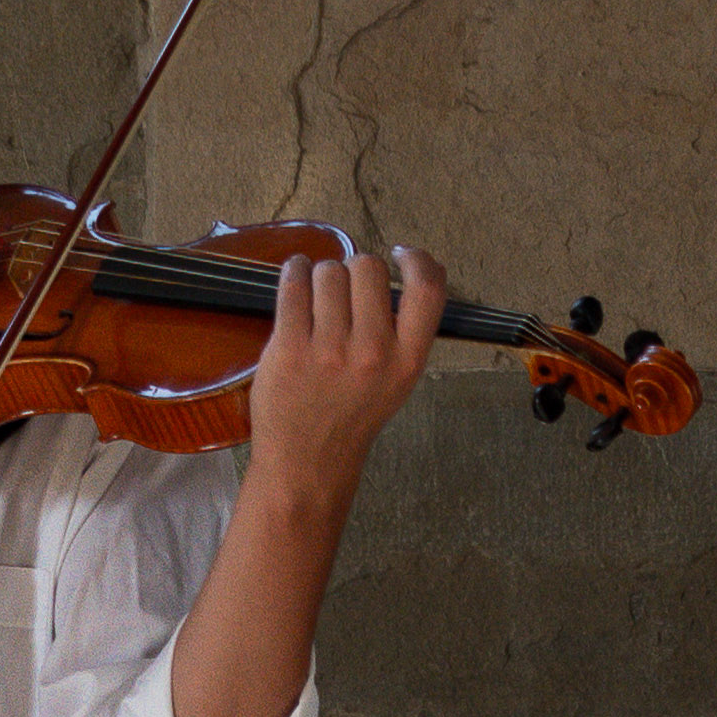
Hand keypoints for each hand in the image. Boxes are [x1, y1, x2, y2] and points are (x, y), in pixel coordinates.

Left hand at [242, 232, 445, 502]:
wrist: (307, 462)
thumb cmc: (351, 415)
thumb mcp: (397, 380)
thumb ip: (406, 329)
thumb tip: (415, 266)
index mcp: (406, 361)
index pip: (427, 290)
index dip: (418, 260)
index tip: (402, 254)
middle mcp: (372, 354)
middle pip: (368, 267)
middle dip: (354, 270)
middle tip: (344, 294)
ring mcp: (329, 351)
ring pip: (328, 271)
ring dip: (320, 276)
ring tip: (316, 298)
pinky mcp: (289, 349)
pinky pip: (293, 284)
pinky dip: (294, 273)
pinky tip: (296, 280)